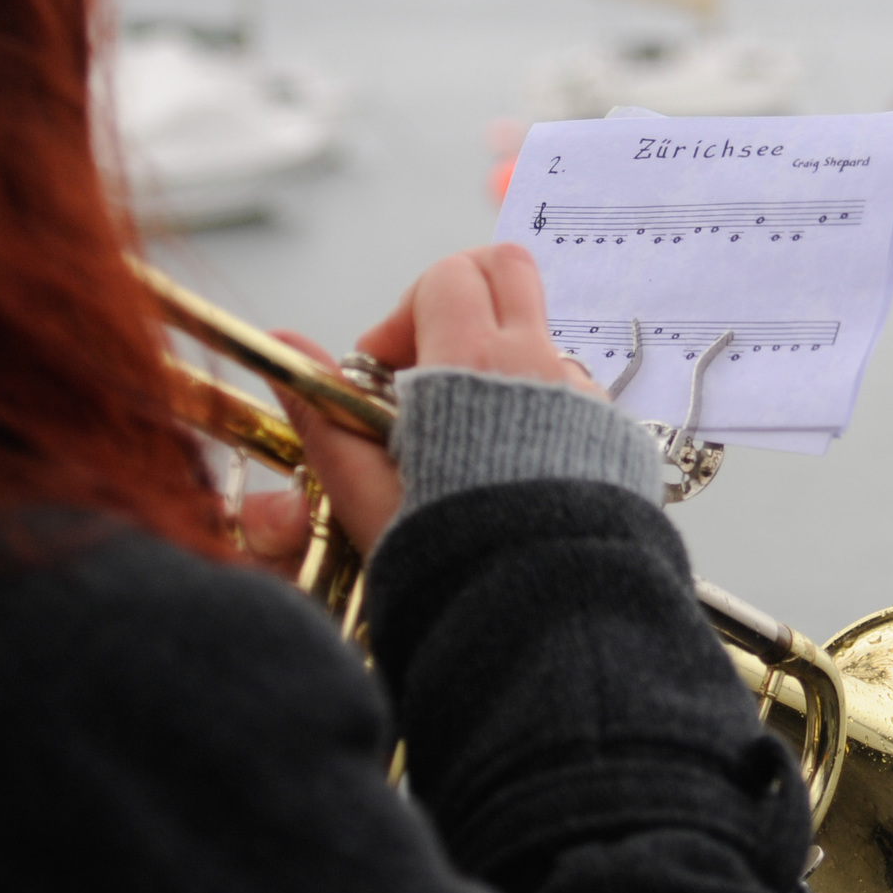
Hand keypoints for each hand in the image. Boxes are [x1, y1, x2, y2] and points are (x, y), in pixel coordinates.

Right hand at [260, 245, 595, 559]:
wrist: (548, 623)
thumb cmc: (451, 561)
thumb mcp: (367, 492)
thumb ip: (324, 413)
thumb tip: (280, 344)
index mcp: (476, 364)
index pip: (444, 279)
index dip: (401, 318)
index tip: (380, 381)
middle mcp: (540, 366)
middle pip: (505, 270)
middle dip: (457, 300)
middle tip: (423, 371)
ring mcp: (585, 399)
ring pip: (538, 337)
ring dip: (495, 362)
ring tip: (464, 440)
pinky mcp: (613, 437)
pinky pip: (570, 393)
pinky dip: (533, 408)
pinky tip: (508, 472)